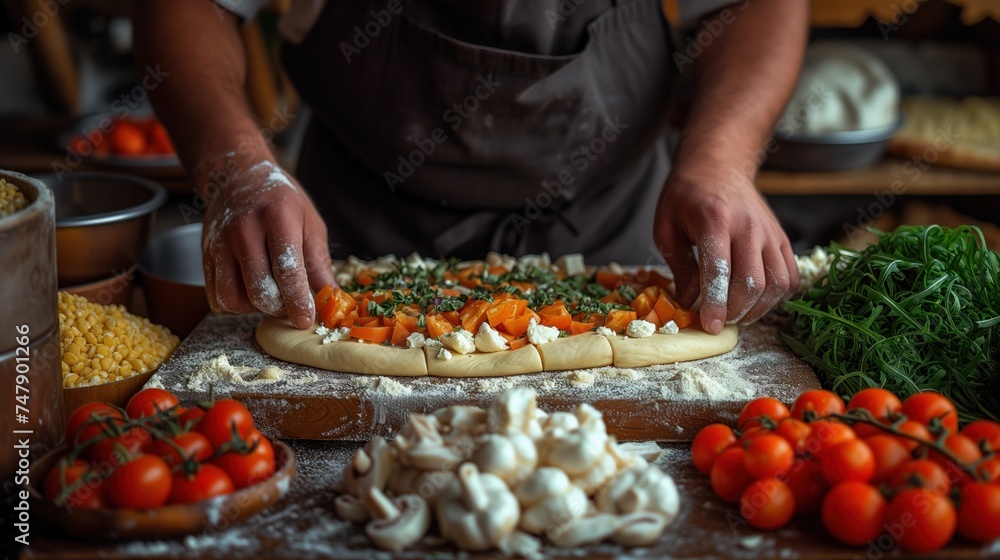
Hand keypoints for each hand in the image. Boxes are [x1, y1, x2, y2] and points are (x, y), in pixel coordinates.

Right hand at [201, 160, 335, 328]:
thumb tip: (331, 298)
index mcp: (277, 218)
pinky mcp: (204, 255)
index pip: (286, 270)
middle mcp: (244, 230)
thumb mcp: (310, 224)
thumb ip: (319, 263)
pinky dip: (234, 304)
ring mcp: (219, 243)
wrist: (238, 177)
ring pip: (233, 298)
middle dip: (279, 307)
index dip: (297, 301)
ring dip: (254, 308)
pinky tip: (249, 291)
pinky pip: (216, 296)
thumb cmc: (282, 201)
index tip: (306, 320)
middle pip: (259, 289)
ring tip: (269, 294)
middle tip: (291, 303)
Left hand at [653, 165, 798, 333]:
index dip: (715, 304)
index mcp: (715, 220)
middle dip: (735, 312)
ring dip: (758, 309)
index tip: (709, 326)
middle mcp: (749, 226)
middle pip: (753, 283)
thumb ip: (678, 266)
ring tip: (737, 315)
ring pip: (777, 283)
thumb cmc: (686, 195)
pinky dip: (778, 297)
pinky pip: (791, 276)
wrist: (719, 164)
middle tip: (718, 322)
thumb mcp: (666, 227)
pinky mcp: (782, 238)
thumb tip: (690, 302)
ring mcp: (770, 232)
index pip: (720, 270)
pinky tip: (757, 302)